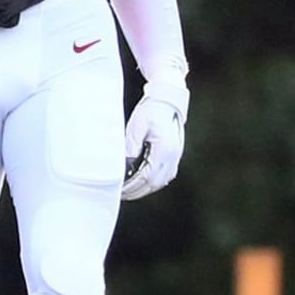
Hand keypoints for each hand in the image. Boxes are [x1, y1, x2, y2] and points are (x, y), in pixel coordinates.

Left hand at [121, 80, 188, 200]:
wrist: (167, 101)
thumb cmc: (151, 111)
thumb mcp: (137, 126)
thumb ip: (132, 145)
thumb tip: (124, 164)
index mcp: (164, 151)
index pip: (147, 178)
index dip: (132, 186)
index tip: (119, 190)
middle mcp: (172, 158)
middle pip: (154, 184)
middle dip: (137, 191)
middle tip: (121, 194)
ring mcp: (175, 158)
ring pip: (160, 182)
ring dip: (144, 188)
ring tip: (128, 190)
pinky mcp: (174, 156)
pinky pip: (163, 176)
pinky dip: (151, 181)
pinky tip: (139, 181)